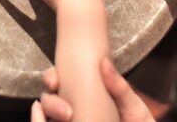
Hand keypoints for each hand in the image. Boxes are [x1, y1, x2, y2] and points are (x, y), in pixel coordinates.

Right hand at [33, 60, 153, 121]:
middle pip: (48, 101)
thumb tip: (103, 62)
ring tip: (64, 118)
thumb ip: (119, 87)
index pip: (59, 83)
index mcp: (84, 97)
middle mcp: (72, 111)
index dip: (51, 78)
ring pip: (45, 117)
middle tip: (67, 112)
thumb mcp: (133, 106)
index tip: (54, 79)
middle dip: (50, 102)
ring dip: (43, 116)